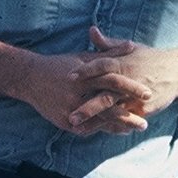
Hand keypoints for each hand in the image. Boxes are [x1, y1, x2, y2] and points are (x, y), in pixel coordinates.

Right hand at [18, 44, 152, 135]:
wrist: (30, 78)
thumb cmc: (61, 65)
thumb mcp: (85, 57)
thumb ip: (110, 53)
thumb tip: (132, 45)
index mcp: (85, 75)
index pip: (112, 80)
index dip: (130, 87)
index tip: (148, 94)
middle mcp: (77, 93)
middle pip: (107, 106)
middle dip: (127, 116)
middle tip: (145, 123)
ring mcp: (70, 109)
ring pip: (98, 121)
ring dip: (117, 127)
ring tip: (133, 130)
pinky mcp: (64, 121)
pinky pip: (86, 129)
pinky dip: (102, 130)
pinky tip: (116, 132)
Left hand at [65, 28, 177, 131]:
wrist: (177, 72)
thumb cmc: (149, 59)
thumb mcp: (130, 48)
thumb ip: (107, 43)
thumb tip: (91, 30)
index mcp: (123, 63)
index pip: (102, 66)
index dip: (86, 71)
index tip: (69, 77)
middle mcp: (128, 82)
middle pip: (104, 95)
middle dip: (87, 107)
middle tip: (69, 115)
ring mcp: (135, 98)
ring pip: (112, 112)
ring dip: (94, 122)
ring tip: (78, 129)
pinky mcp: (142, 110)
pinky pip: (124, 120)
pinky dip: (109, 127)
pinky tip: (95, 132)